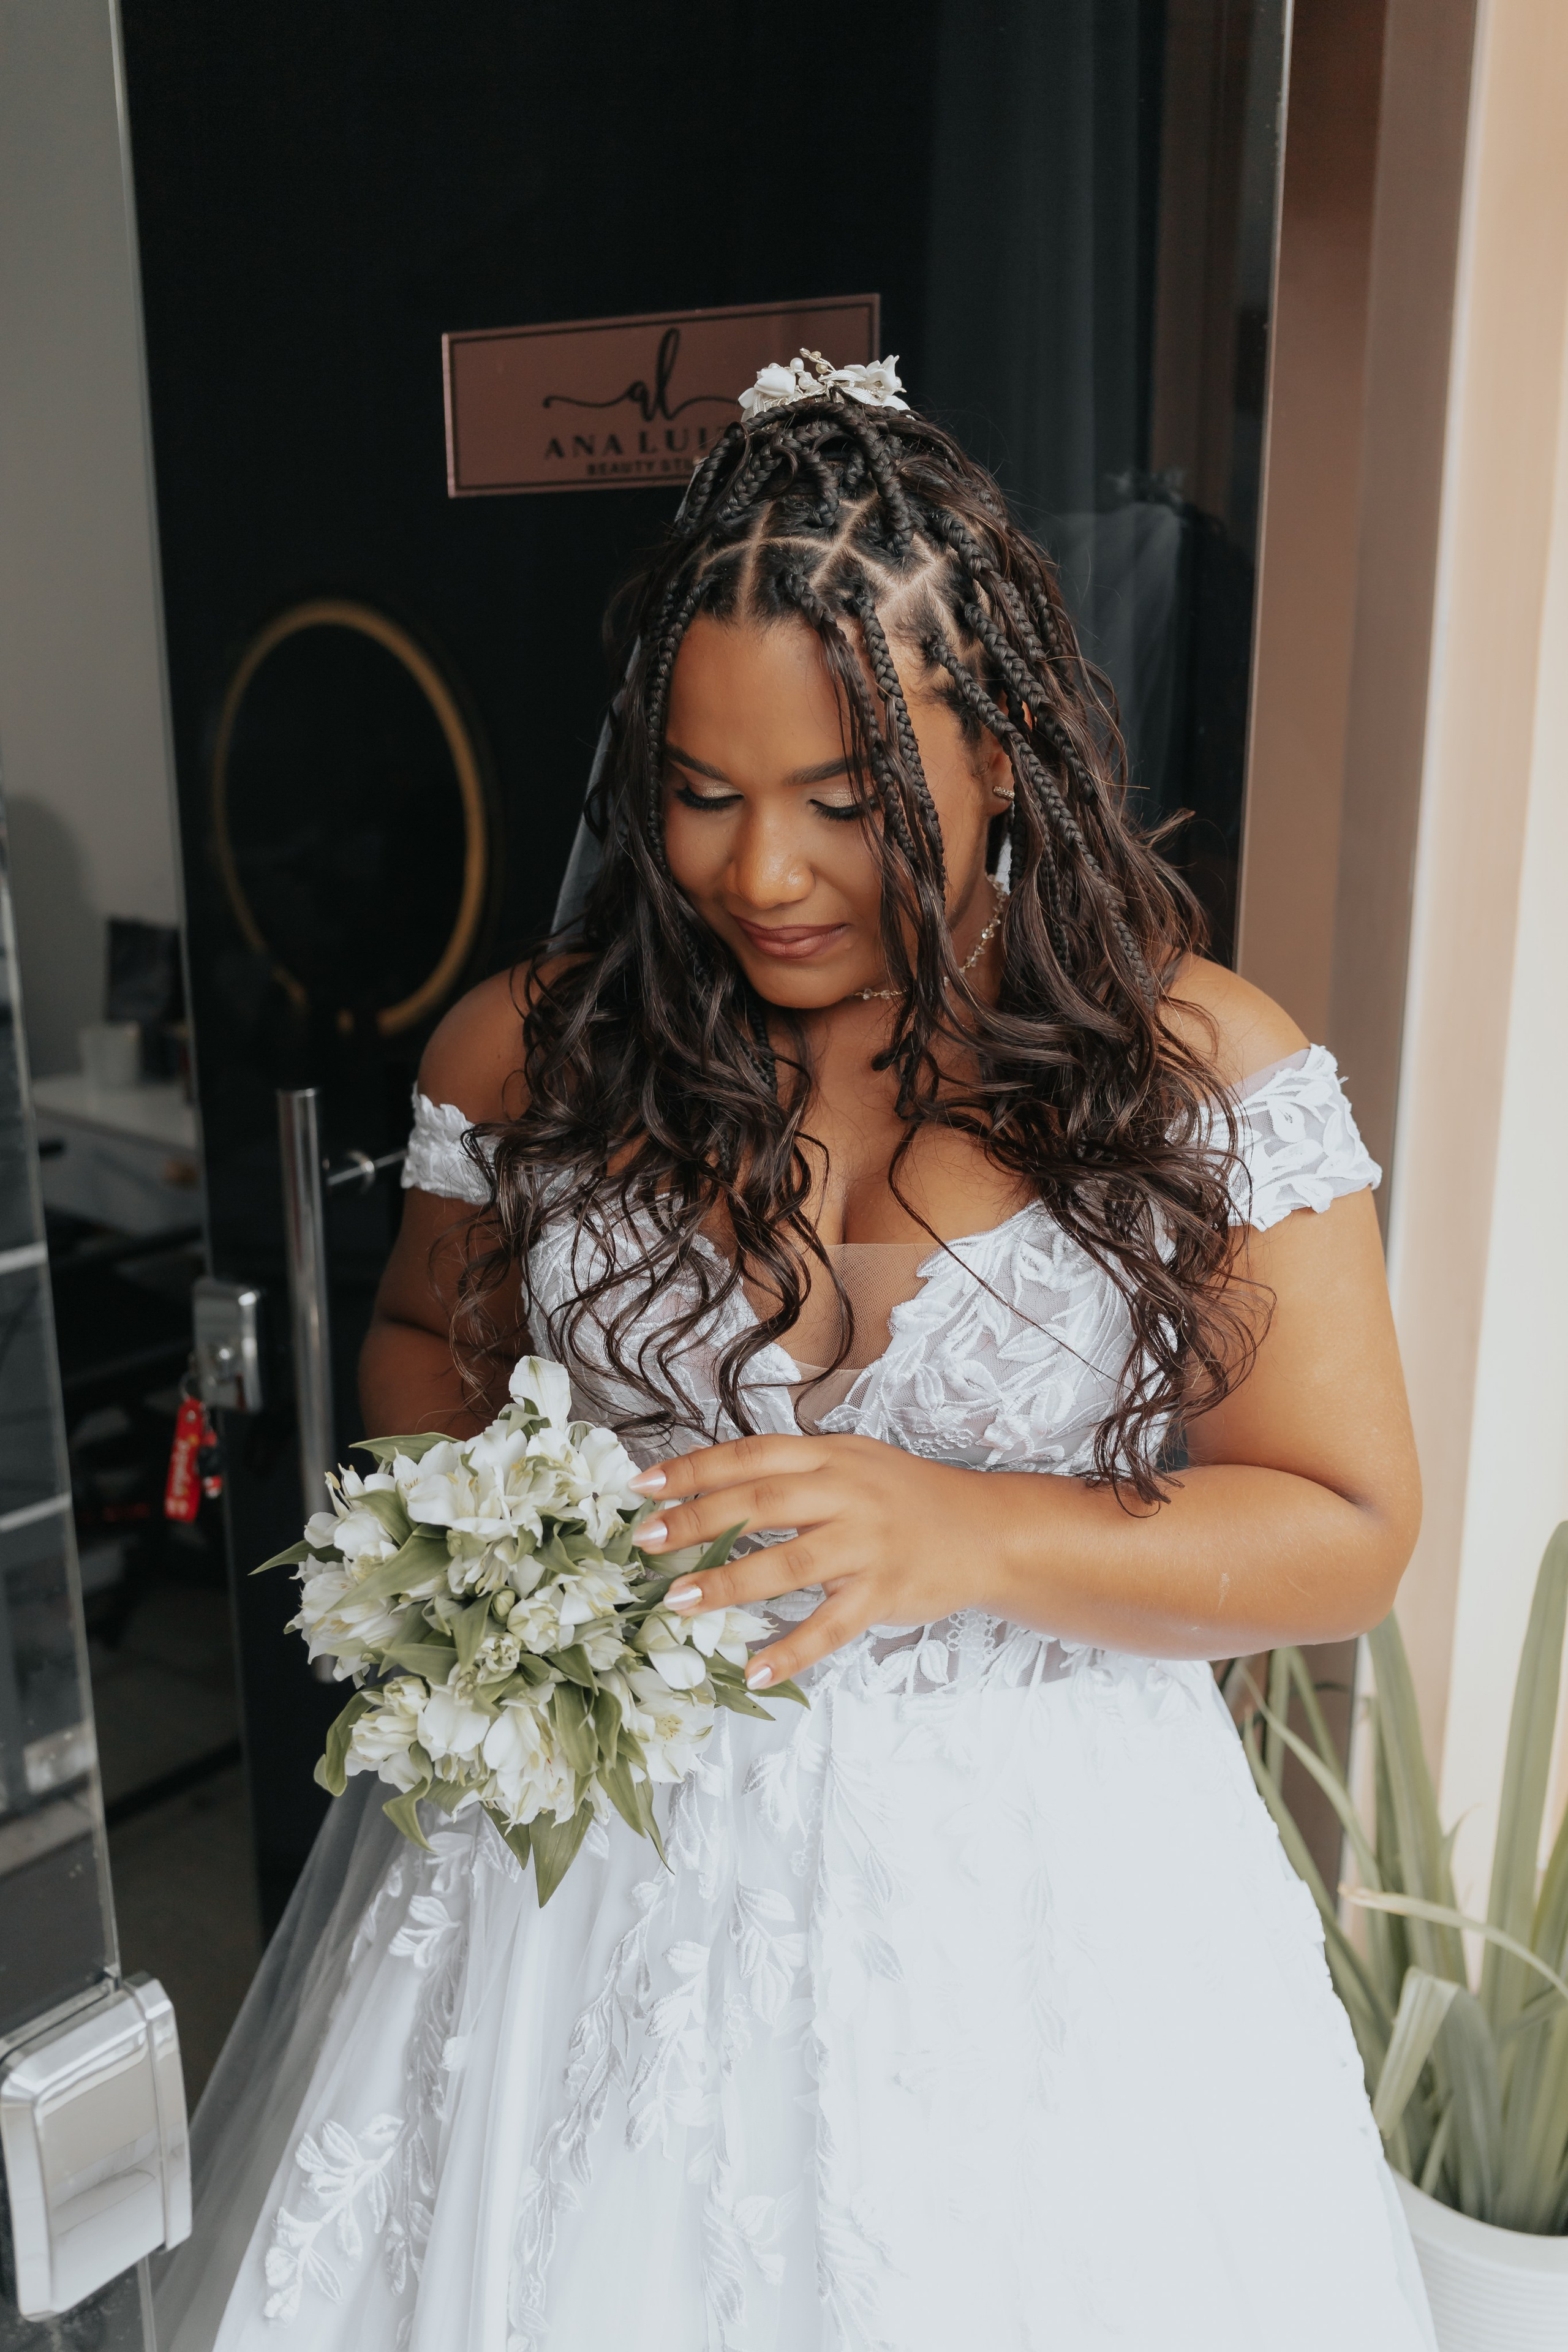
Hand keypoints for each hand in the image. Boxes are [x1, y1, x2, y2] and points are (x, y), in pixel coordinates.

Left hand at [629, 1432, 1004, 1686]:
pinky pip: (833, 1626)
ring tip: (679, 1602)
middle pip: (761, 1501)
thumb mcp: (853, 1463)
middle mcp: (847, 1493)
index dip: (695, 1468)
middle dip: (697, 1521)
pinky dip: (793, 1650)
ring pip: (789, 1563)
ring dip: (730, 1583)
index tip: (643, 1486)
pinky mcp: (886, 1592)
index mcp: (831, 1456)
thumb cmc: (907, 1498)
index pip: (751, 1454)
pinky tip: (755, 1668)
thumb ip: (794, 1470)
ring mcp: (868, 1543)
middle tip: (645, 1542)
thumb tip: (712, 1488)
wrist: (988, 1529)